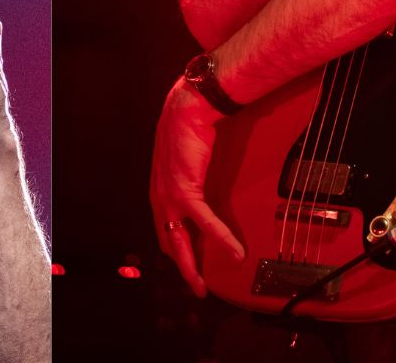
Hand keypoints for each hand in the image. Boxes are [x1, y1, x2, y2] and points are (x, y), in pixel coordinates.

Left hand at [149, 77, 243, 296]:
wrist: (187, 109)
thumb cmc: (188, 129)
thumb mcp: (187, 160)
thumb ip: (191, 177)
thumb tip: (207, 185)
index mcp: (160, 190)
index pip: (165, 229)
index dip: (176, 249)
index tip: (187, 263)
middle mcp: (160, 197)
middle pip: (170, 242)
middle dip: (183, 268)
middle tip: (197, 286)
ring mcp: (169, 196)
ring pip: (180, 241)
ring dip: (193, 266)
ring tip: (204, 285)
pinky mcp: (185, 191)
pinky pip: (205, 222)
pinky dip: (221, 239)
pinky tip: (235, 253)